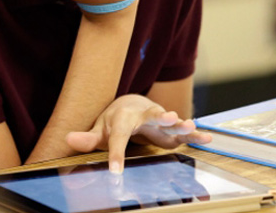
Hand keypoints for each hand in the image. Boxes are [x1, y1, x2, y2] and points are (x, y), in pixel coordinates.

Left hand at [65, 95, 211, 173]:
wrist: (133, 104)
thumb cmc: (115, 120)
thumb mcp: (100, 129)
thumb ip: (88, 137)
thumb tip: (68, 139)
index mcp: (123, 119)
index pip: (119, 138)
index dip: (116, 154)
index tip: (115, 171)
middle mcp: (145, 116)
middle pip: (153, 116)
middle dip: (162, 117)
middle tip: (170, 117)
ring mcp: (161, 121)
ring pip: (173, 121)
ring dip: (182, 123)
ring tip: (191, 125)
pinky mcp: (173, 129)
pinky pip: (186, 132)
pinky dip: (197, 134)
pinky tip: (207, 138)